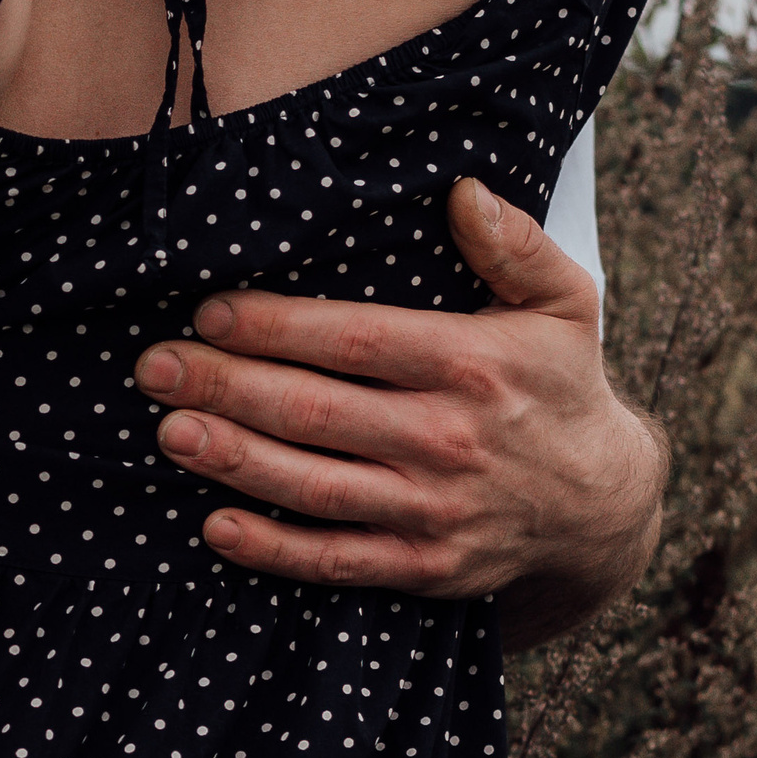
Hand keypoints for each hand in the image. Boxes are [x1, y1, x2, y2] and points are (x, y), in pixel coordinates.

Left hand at [132, 176, 667, 649]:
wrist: (601, 509)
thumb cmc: (563, 391)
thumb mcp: (565, 303)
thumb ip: (514, 244)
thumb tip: (462, 190)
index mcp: (471, 363)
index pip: (353, 340)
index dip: (275, 327)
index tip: (210, 314)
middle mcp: (446, 438)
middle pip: (314, 411)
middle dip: (226, 387)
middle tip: (156, 369)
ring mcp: (431, 510)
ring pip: (312, 485)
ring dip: (232, 461)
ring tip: (168, 434)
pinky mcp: (421, 567)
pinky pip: (333, 560)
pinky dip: (271, 550)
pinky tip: (215, 527)